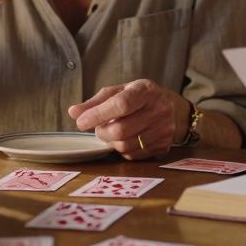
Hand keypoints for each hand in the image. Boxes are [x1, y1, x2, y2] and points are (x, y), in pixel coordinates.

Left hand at [68, 80, 185, 159]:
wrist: (172, 109)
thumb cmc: (139, 98)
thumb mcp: (120, 92)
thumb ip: (96, 102)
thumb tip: (73, 112)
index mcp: (145, 91)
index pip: (121, 105)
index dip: (98, 115)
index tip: (81, 122)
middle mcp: (159, 109)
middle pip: (120, 130)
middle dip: (102, 132)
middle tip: (100, 127)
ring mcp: (163, 129)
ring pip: (125, 145)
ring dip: (111, 142)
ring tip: (112, 131)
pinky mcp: (163, 145)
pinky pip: (133, 155)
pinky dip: (123, 150)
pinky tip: (126, 138)